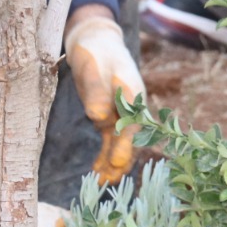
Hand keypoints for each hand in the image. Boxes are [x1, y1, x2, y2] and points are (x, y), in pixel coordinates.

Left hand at [65, 12, 145, 184]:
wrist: (96, 41)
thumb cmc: (95, 51)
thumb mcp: (93, 66)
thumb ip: (96, 91)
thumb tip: (98, 117)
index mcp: (132, 94)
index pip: (132, 124)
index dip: (126, 145)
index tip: (118, 163)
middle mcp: (131, 108)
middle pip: (130, 139)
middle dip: (121, 161)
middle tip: (110, 182)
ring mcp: (121, 115)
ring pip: (120, 144)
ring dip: (113, 164)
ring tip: (102, 184)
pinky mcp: (109, 118)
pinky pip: (110, 142)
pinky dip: (105, 157)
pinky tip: (97, 173)